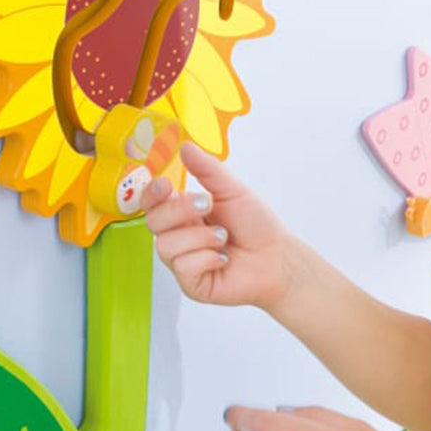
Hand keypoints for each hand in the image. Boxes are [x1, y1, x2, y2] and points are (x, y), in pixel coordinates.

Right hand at [142, 143, 291, 309]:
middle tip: (209, 206)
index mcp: (184, 213)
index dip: (152, 193)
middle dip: (181, 210)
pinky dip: (206, 258)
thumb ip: (207, 170)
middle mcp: (178, 236)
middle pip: (153, 222)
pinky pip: (183, 267)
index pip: (152, 202)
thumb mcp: (233, 191)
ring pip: (165, 246)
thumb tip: (185, 147)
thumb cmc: (257, 226)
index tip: (166, 185)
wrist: (278, 258)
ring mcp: (182, 261)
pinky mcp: (191, 283)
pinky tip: (223, 258)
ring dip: (200, 237)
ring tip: (223, 237)